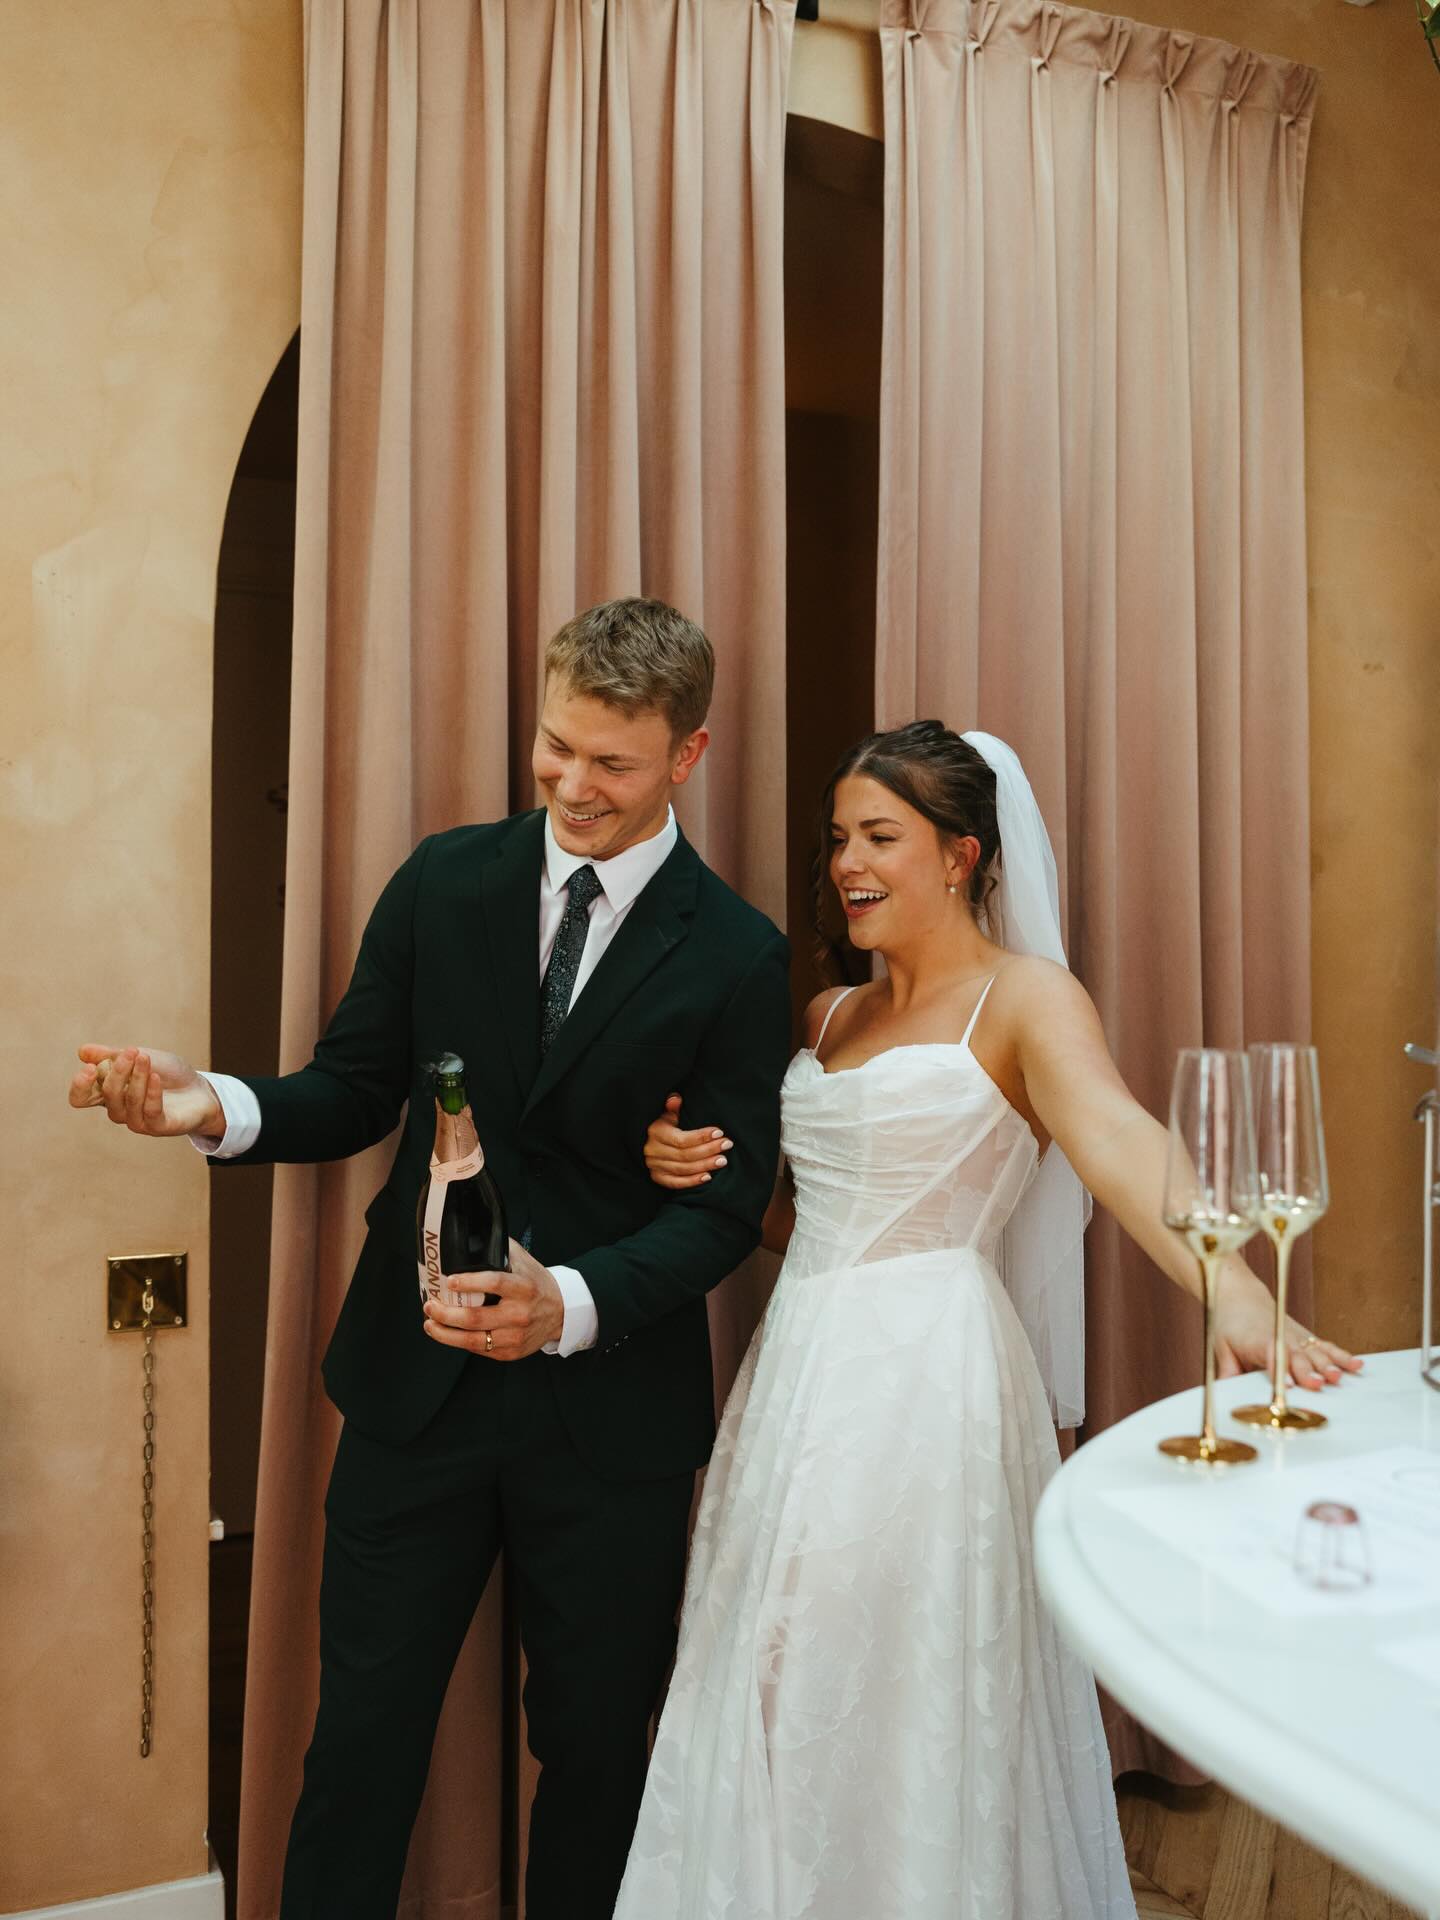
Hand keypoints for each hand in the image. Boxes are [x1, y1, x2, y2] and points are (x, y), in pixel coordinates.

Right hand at [68, 1044, 223, 1137]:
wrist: (201, 1089)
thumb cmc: (168, 1074)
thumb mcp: (141, 1057)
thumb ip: (112, 1054)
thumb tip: (82, 1051)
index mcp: (109, 1093)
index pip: (80, 1098)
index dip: (79, 1086)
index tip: (90, 1067)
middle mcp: (119, 1110)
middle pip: (106, 1096)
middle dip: (117, 1072)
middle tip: (133, 1052)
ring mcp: (137, 1121)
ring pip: (128, 1102)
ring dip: (137, 1077)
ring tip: (146, 1059)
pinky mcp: (158, 1127)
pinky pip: (150, 1112)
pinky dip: (151, 1093)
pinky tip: (155, 1078)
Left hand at [421, 1237, 564, 1360]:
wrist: (561, 1313)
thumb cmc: (537, 1284)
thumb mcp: (525, 1262)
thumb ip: (500, 1249)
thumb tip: (472, 1236)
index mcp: (524, 1288)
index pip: (495, 1283)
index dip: (470, 1282)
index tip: (449, 1280)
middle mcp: (520, 1314)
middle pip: (476, 1317)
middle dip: (446, 1313)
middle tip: (430, 1305)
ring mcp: (515, 1336)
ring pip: (473, 1340)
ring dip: (446, 1333)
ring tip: (430, 1324)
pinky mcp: (510, 1352)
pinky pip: (479, 1350)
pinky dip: (459, 1342)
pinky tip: (448, 1333)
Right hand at [643, 1093, 731, 1190]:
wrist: (644, 1141)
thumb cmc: (660, 1125)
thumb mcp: (664, 1114)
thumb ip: (671, 1107)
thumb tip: (676, 1098)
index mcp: (656, 1133)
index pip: (682, 1139)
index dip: (702, 1137)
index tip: (719, 1133)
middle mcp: (653, 1151)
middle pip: (685, 1154)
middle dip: (709, 1150)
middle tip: (727, 1145)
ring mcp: (654, 1166)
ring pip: (683, 1168)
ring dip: (705, 1165)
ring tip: (722, 1160)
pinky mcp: (657, 1177)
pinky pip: (676, 1182)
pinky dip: (692, 1181)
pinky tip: (708, 1176)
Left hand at [1212, 1260, 1361, 1389]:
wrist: (1240, 1297)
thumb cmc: (1230, 1325)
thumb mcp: (1220, 1348)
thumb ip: (1227, 1372)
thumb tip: (1227, 1396)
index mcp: (1257, 1340)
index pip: (1270, 1354)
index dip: (1278, 1369)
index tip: (1285, 1385)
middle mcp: (1281, 1337)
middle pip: (1297, 1356)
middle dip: (1307, 1371)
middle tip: (1316, 1385)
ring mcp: (1297, 1337)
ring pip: (1315, 1351)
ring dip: (1328, 1365)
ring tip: (1337, 1378)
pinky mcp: (1307, 1339)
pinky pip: (1327, 1347)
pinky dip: (1342, 1356)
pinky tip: (1357, 1365)